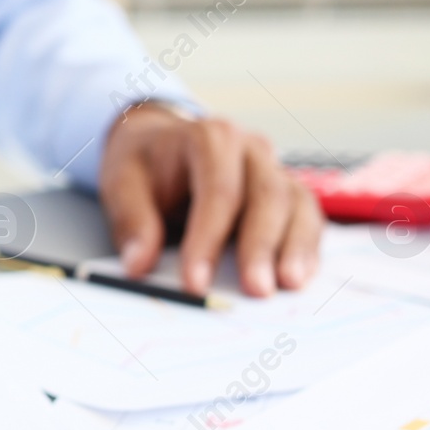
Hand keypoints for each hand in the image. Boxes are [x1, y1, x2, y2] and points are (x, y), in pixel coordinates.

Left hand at [98, 103, 323, 296]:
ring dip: (293, 247)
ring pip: (295, 204)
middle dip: (260, 246)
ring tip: (286, 286)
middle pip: (265, 195)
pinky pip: (306, 216)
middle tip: (254, 291)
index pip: (217, 189)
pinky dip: (306, 247)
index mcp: (208, 138)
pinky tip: (298, 276)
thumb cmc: (145, 166)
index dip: (208, 238)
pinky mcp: (287, 191)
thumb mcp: (123, 184)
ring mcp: (273, 168)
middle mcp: (249, 148)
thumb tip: (138, 265)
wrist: (161, 145)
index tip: (195, 282)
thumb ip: (133, 222)